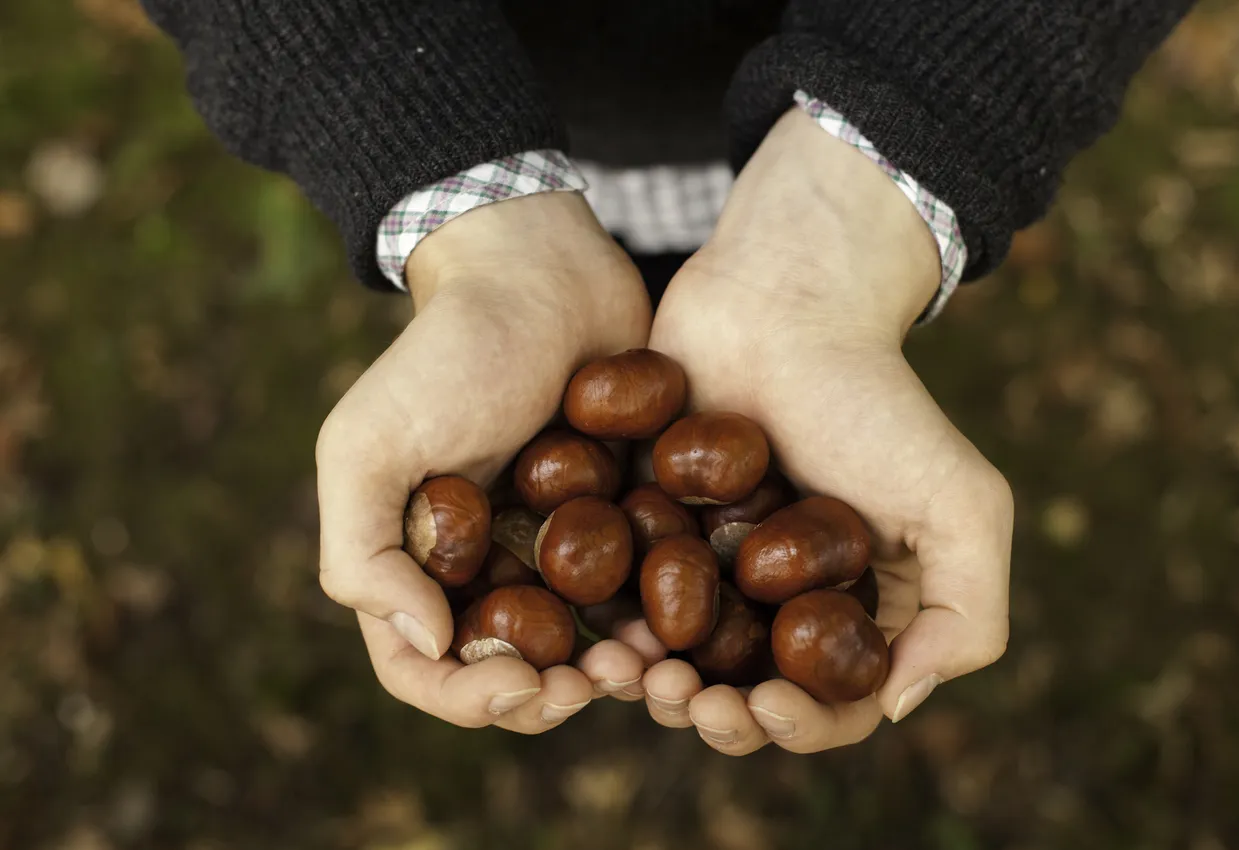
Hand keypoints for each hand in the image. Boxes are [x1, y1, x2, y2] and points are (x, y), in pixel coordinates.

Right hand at [315, 193, 654, 731]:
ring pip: (584, 645)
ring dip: (612, 673)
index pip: (425, 666)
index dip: (466, 697)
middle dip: (550, 696)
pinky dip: (657, 622)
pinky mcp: (620, 520)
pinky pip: (639, 593)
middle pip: (511, 673)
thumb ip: (363, 553)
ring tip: (647, 664)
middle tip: (596, 683)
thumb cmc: (447, 355)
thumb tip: (427, 641)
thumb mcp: (367, 445)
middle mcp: (485, 566)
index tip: (519, 685)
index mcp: (418, 561)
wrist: (543, 273)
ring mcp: (555, 547)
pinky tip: (682, 626)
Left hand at [643, 109, 1012, 753]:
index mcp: (855, 606)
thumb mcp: (963, 505)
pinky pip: (619, 600)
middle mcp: (781, 600)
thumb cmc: (875, 400)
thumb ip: (968, 616)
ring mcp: (709, 567)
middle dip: (713, 715)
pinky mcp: (646, 530)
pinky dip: (608, 631)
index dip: (800, 725)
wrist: (781, 300)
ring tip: (631, 671)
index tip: (767, 704)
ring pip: (675, 661)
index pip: (832, 702)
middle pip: (743, 695)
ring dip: (653, 686)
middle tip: (685, 698)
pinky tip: (599, 634)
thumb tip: (898, 706)